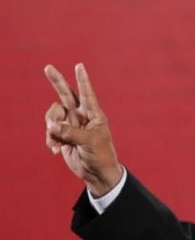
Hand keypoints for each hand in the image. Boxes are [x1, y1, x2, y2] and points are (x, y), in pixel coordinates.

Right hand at [44, 63, 121, 196]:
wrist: (95, 172)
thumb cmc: (100, 155)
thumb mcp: (90, 142)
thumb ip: (71, 132)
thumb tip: (53, 126)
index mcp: (94, 115)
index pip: (87, 94)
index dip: (83, 80)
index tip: (79, 66)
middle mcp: (81, 116)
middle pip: (66, 95)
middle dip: (57, 81)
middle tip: (48, 67)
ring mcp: (70, 125)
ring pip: (53, 116)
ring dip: (51, 128)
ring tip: (57, 142)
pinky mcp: (62, 134)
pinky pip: (50, 131)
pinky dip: (50, 140)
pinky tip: (57, 150)